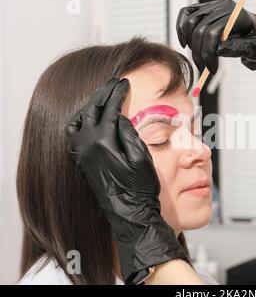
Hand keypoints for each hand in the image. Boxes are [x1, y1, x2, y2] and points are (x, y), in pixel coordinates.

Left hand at [66, 78, 187, 283]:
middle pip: (91, 110)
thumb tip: (118, 117)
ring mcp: (82, 154)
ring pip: (79, 121)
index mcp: (102, 142)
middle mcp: (87, 146)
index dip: (117, 93)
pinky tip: (91, 120)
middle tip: (115, 83)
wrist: (130, 213)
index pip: (109, 109)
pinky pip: (74, 135)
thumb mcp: (141, 156)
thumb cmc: (139, 189)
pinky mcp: (82, 162)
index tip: (124, 83)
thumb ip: (127, 132)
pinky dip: (81, 122)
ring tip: (103, 98)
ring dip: (90, 106)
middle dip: (103, 93)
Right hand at [177, 0, 255, 73]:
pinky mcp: (204, 7)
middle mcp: (223, 7)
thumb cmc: (255, 39)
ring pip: (190, 22)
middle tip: (203, 68)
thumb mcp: (254, 47)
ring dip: (190, 43)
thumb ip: (239, 48)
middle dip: (199, 53)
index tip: (211, 69)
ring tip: (197, 57)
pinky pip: (186, 13)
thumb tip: (220, 49)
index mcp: (236, 16)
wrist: (254, 30)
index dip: (208, 54)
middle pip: (200, 30)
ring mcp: (212, 5)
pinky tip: (184, 43)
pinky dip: (181, 28)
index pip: (212, 33)